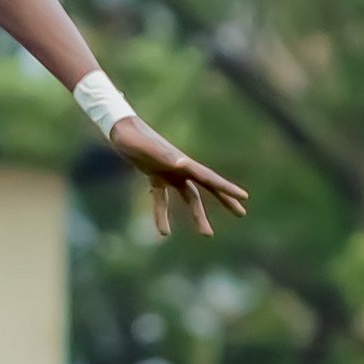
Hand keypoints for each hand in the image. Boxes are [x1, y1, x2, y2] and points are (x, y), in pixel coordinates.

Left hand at [110, 117, 248, 237]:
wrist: (119, 129)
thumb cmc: (132, 138)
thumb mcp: (146, 148)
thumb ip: (162, 155)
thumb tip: (182, 164)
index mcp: (182, 162)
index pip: (209, 178)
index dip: (226, 188)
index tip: (244, 197)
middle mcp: (180, 167)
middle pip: (207, 186)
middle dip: (225, 199)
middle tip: (241, 213)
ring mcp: (169, 172)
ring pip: (189, 196)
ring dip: (197, 214)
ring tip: (208, 233)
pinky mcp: (155, 176)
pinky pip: (162, 198)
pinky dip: (163, 214)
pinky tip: (164, 232)